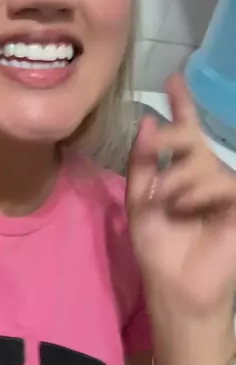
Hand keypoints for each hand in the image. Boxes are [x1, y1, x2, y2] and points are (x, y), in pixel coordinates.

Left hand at [126, 74, 235, 317]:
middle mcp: (206, 174)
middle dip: (171, 146)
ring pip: (202, 162)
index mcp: (182, 172)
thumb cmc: (159, 249)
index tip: (173, 78)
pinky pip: (223, 182)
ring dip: (179, 183)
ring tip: (171, 208)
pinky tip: (188, 209)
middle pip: (189, 139)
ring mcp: (225, 189)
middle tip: (157, 180)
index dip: (181, 104)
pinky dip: (200, 193)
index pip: (185, 131)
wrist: (176, 286)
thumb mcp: (140, 201)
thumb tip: (148, 122)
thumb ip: (142, 162)